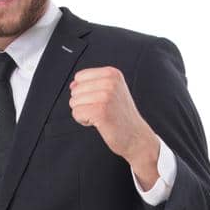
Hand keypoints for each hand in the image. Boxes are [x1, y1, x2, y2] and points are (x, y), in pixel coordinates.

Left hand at [68, 65, 160, 185]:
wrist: (136, 136)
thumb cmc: (122, 116)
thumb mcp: (111, 92)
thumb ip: (91, 85)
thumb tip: (72, 85)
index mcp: (112, 73)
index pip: (79, 77)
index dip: (85, 92)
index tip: (101, 101)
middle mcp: (109, 81)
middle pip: (75, 90)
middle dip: (84, 103)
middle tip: (102, 110)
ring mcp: (105, 96)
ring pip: (74, 102)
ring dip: (84, 113)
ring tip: (101, 116)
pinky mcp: (100, 111)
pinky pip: (76, 113)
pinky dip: (83, 121)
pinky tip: (98, 122)